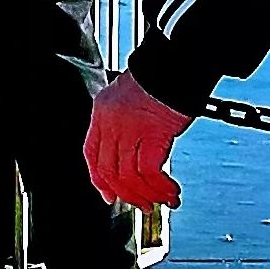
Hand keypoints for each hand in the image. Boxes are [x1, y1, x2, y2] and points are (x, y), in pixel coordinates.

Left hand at [87, 74, 192, 209]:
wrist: (178, 64)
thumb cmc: (159, 81)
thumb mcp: (128, 100)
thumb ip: (123, 126)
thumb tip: (129, 158)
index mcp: (102, 112)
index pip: (91, 154)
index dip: (100, 179)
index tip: (110, 194)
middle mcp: (111, 121)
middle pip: (110, 170)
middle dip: (127, 194)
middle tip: (142, 205)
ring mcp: (130, 127)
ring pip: (129, 175)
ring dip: (148, 194)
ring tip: (161, 201)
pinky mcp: (153, 133)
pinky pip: (150, 171)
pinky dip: (160, 186)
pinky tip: (171, 191)